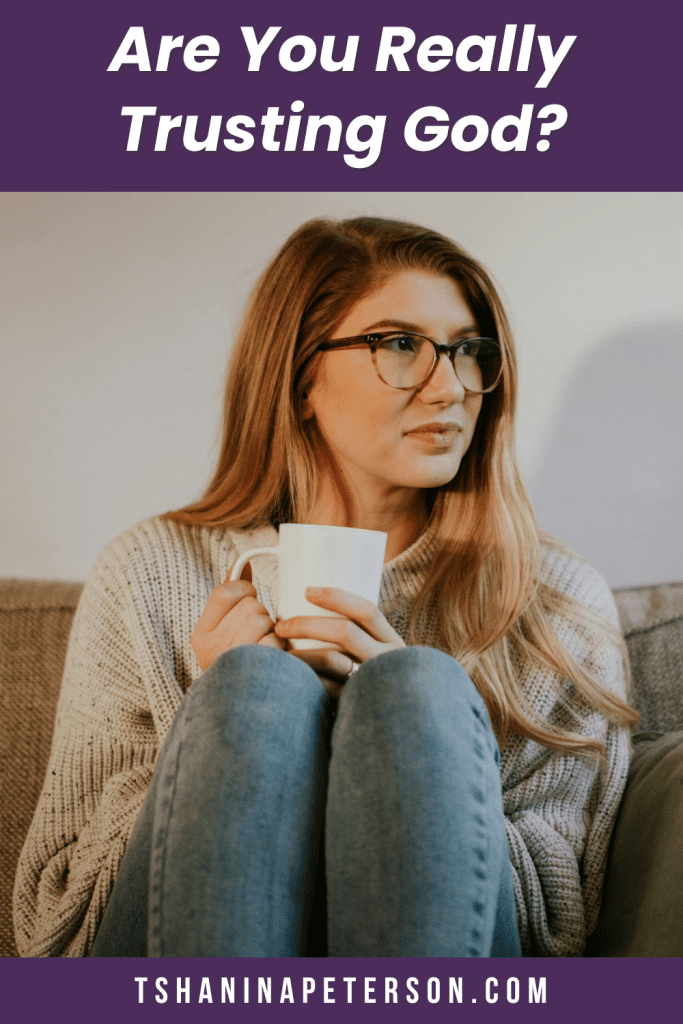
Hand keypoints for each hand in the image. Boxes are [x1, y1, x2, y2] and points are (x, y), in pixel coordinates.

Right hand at [191, 561, 284, 671]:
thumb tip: (243, 564)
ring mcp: (232, 662)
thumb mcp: (225, 629)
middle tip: (259, 633)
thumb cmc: (239, 661)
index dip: (244, 589)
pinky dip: (281, 648)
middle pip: (250, 606)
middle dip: (262, 614)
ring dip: (273, 631)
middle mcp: (211, 649)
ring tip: (267, 647)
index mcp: (200, 636)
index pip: (224, 592)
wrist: (244, 711)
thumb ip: (232, 596)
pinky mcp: (255, 673)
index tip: (250, 598)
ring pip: (263, 620)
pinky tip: (275, 660)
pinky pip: (275, 642)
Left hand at [274, 587, 404, 697]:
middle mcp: (386, 660)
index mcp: (392, 642)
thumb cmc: (377, 684)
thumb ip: (358, 642)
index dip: (337, 597)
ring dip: (301, 653)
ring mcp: (373, 683)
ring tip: (279, 653)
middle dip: (307, 624)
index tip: (307, 591)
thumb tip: (313, 613)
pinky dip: (307, 680)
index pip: (367, 611)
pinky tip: (289, 679)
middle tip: (280, 626)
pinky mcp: (358, 705)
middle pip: (345, 632)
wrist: (398, 728)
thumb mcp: (379, 658)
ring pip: (333, 660)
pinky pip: (327, 689)